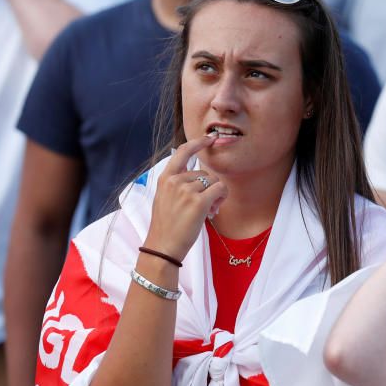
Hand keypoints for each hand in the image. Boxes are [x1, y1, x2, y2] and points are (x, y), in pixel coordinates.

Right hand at [142, 137, 228, 261]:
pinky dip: (222, 198)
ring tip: (208, 211)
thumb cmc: (167, 225)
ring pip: (215, 182)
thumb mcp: (165, 198)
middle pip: (205, 173)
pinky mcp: (198, 201)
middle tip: (206, 206)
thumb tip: (204, 178)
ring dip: (217, 196)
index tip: (210, 138)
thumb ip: (179, 184)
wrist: (163, 246)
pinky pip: (220, 190)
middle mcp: (175, 180)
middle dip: (210, 188)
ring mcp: (186, 190)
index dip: (198, 143)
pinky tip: (213, 211)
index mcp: (165, 178)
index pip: (182, 151)